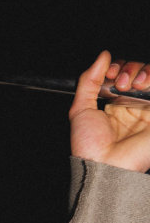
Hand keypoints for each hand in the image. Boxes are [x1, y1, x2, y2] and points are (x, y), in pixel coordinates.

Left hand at [69, 50, 149, 171]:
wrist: (103, 165)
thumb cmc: (90, 147)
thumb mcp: (80, 110)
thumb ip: (88, 81)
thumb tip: (103, 57)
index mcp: (115, 105)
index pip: (123, 74)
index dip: (118, 68)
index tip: (109, 74)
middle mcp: (133, 106)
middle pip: (140, 72)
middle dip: (130, 69)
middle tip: (120, 83)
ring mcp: (147, 110)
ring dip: (142, 72)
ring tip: (132, 85)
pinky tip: (142, 86)